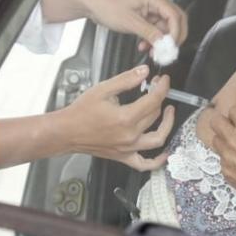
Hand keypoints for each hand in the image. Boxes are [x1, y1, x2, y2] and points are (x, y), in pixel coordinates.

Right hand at [55, 65, 175, 171]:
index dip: (162, 88)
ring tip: (169, 112)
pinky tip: (165, 154)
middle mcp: (129, 135)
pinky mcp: (123, 156)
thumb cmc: (81, 112)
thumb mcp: (103, 89)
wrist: (66, 131)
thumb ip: (126, 80)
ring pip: (157, 138)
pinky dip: (157, 161)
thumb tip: (144, 71)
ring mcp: (128, 148)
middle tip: (157, 89)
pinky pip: (144, 164)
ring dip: (167, 124)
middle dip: (160, 99)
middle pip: (155, 116)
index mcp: (125, 118)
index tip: (164, 80)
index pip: (153, 100)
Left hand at [82, 0, 187, 52]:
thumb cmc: (106, 4)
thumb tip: (164, 43)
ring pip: (164, 27)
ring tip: (153, 51)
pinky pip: (154, 29)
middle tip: (168, 51)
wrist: (90, 2)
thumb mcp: (130, 22)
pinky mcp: (142, 16)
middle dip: (173, 37)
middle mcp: (154, 2)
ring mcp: (148, 9)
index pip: (175, 16)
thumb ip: (149, 33)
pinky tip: (144, 46)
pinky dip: (152, 39)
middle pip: (174, 21)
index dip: (176, 33)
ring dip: (160, 41)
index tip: (171, 47)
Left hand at [210, 97, 235, 195]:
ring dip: (224, 140)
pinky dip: (229, 159)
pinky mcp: (225, 171)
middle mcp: (234, 139)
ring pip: (216, 140)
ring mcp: (227, 156)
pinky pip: (222, 160)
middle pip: (216, 121)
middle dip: (224, 122)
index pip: (234, 110)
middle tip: (233, 128)